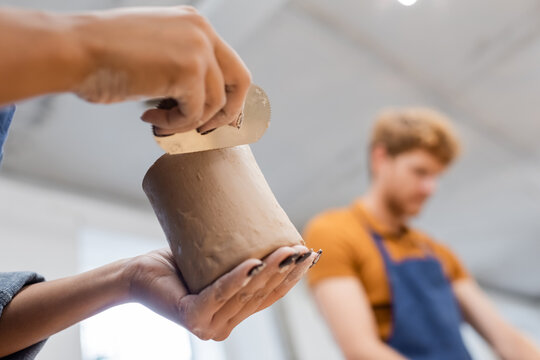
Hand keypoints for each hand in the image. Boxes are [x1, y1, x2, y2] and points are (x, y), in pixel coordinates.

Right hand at [72, 6, 250, 133]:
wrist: (74, 51)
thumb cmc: (104, 56)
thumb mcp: (155, 53)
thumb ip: (183, 67)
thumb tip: (204, 101)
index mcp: (196, 25)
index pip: (230, 65)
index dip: (225, 97)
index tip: (208, 118)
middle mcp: (202, 32)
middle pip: (241, 82)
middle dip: (226, 113)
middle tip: (204, 131)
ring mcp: (198, 49)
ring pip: (216, 104)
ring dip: (188, 123)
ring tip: (159, 123)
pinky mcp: (188, 70)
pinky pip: (195, 114)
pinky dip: (175, 125)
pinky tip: (149, 118)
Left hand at [125, 246, 320, 340]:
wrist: (138, 273)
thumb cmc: (177, 265)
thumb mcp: (216, 263)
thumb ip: (240, 260)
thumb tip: (268, 229)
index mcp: (233, 314)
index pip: (269, 298)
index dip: (292, 278)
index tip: (310, 255)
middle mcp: (223, 325)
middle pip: (262, 297)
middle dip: (287, 272)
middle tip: (303, 249)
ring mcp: (208, 324)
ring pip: (246, 295)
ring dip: (269, 271)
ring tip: (287, 250)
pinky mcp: (191, 316)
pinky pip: (219, 294)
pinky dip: (237, 278)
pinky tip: (253, 263)